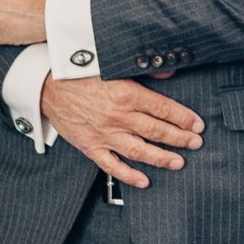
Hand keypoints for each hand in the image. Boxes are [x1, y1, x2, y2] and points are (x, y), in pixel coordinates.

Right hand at [40, 76, 203, 189]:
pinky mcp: (91, 146)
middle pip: (157, 131)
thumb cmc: (79, 72)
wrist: (46, 86)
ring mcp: (104, 134)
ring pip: (140, 150)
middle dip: (180, 138)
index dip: (184, 118)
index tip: (197, 125)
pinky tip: (144, 180)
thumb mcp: (111, 62)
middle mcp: (118, 116)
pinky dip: (129, 175)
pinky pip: (112, 165)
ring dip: (162, 158)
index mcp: (127, 94)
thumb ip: (142, 69)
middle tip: (196, 143)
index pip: (163, 109)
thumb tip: (169, 72)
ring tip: (179, 162)